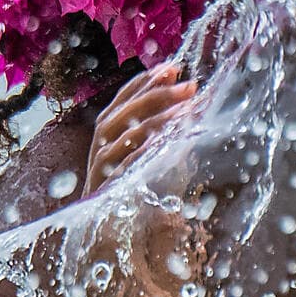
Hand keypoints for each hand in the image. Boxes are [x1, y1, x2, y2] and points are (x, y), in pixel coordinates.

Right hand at [84, 62, 200, 194]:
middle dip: (157, 94)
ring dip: (158, 120)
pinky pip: (123, 164)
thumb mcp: (160, 152)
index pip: (126, 97)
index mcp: (111, 129)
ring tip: (187, 111)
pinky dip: (143, 151)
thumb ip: (171, 129)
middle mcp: (101, 143)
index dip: (148, 80)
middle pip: (124, 110)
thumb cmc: (140, 186)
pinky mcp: (104, 187)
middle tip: (188, 86)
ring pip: (125, 135)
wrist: (117, 229)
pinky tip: (163, 142)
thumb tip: (195, 101)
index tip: (173, 67)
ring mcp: (100, 164)